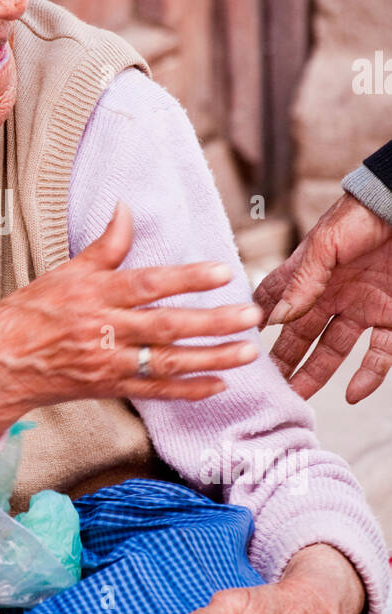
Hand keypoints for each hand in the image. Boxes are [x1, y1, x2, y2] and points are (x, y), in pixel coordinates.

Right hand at [0, 201, 261, 443]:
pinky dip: (188, 391)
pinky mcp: (108, 389)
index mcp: (93, 295)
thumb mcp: (64, 273)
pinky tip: (220, 384)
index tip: (223, 271)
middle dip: (214, 323)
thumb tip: (126, 209)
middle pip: (167, 327)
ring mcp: (107, 364)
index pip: (148, 285)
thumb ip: (104, 246)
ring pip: (168, 363)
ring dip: (212, 358)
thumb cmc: (28, 314)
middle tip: (252, 315)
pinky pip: (154, 392)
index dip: (187, 279)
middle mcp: (103, 330)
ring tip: (249, 352)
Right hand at [254, 193, 391, 401]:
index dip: (257, 323)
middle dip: (282, 361)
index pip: (274, 301)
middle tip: (265, 388)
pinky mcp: (391, 316)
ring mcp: (362, 307)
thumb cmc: (362, 215)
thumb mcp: (325, 245)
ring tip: (298, 398)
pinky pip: (379, 354)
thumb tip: (274, 320)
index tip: (237, 346)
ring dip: (316, 375)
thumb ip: (302, 282)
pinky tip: (353, 393)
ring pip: (333, 351)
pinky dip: (368, 376)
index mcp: (309, 274)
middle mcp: (331, 295)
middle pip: (300, 335)